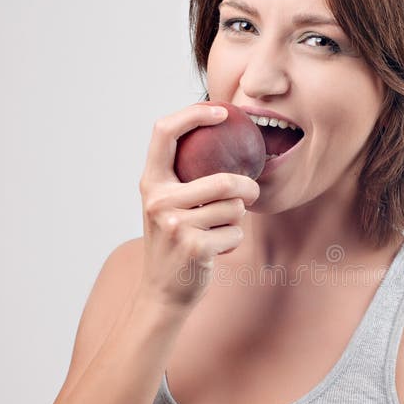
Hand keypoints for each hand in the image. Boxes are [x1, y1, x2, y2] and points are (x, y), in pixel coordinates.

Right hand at [137, 103, 259, 309]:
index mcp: (150, 183)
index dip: (193, 114)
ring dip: (237, 220)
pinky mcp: (195, 247)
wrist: (162, 292)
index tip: (222, 111)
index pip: (164, 131)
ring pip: (234, 208)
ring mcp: (176, 224)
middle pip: (223, 180)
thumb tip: (220, 136)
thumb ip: (183, 177)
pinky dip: (233, 241)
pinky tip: (216, 250)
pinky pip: (235, 233)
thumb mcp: (166, 205)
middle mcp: (158, 200)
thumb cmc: (174, 242)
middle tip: (253, 193)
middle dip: (249, 188)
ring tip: (220, 229)